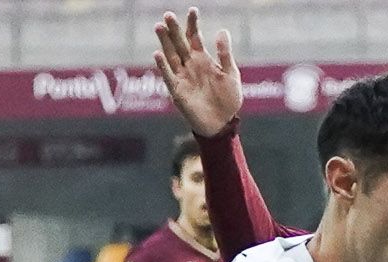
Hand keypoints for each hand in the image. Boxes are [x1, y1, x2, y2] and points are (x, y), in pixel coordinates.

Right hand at [152, 8, 242, 136]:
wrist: (223, 123)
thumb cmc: (228, 99)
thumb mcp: (230, 74)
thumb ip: (225, 54)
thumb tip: (222, 30)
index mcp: (203, 59)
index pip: (195, 37)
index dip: (193, 24)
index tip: (193, 10)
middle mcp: (190, 65)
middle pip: (179, 43)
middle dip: (173, 29)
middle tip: (167, 15)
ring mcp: (182, 77)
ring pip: (171, 56)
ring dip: (165, 42)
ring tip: (159, 27)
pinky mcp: (177, 91)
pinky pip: (168, 76)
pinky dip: (163, 66)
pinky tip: (157, 54)